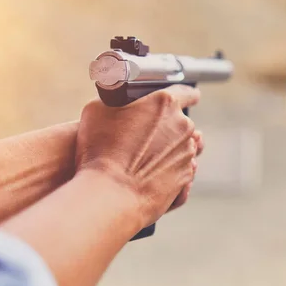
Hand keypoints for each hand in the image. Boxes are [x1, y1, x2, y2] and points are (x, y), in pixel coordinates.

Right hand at [75, 85, 201, 227]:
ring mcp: (187, 152)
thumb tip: (122, 99)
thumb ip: (118, 99)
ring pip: (183, 146)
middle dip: (168, 126)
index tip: (188, 96)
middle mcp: (183, 126)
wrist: (110, 193)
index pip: (186, 92)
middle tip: (147, 134)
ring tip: (146, 157)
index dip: (186, 94)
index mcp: (165, 104)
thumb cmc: (100, 149)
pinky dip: (170, 169)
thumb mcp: (97, 109)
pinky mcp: (185, 176)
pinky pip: (181, 168)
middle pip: (182, 122)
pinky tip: (150, 173)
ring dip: (170, 148)